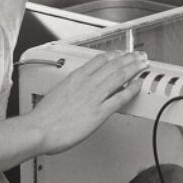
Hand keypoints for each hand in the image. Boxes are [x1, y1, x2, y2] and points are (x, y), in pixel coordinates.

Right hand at [24, 51, 147, 154]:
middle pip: (113, 65)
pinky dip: (132, 90)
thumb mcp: (58, 92)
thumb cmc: (44, 117)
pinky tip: (138, 85)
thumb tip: (76, 90)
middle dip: (128, 58)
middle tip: (138, 55)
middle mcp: (87, 84)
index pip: (99, 60)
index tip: (121, 54)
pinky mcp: (99, 112)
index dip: (114, 55)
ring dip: (134, 68)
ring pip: (119, 76)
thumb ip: (71, 88)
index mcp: (76, 77)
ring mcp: (94, 97)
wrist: (39, 129)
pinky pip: (120, 98)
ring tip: (143, 64)